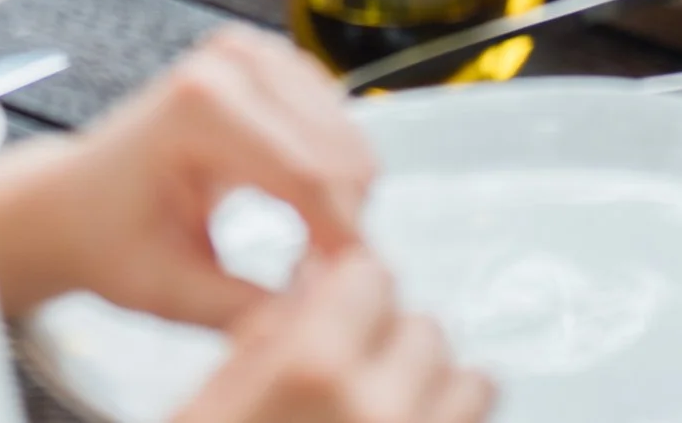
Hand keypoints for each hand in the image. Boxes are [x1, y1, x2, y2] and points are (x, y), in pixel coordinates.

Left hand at [0, 27, 372, 326]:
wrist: (73, 201)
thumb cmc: (107, 240)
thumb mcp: (166, 290)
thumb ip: (242, 307)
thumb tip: (317, 312)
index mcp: (198, 107)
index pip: (304, 173)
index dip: (339, 236)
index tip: (353, 286)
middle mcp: (231, 61)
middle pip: (335, 149)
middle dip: (345, 219)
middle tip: (326, 277)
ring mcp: (252, 51)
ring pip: (345, 131)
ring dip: (344, 194)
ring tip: (311, 248)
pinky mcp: (268, 58)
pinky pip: (333, 116)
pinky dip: (334, 168)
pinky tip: (307, 208)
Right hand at [178, 248, 490, 422]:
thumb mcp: (203, 406)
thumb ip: (259, 339)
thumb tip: (310, 284)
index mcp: (311, 370)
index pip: (369, 273)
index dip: (346, 287)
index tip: (332, 304)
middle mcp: (379, 408)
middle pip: (422, 325)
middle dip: (387, 337)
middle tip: (350, 367)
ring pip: (467, 379)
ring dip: (429, 382)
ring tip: (383, 401)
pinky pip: (478, 416)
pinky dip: (452, 413)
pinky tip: (414, 419)